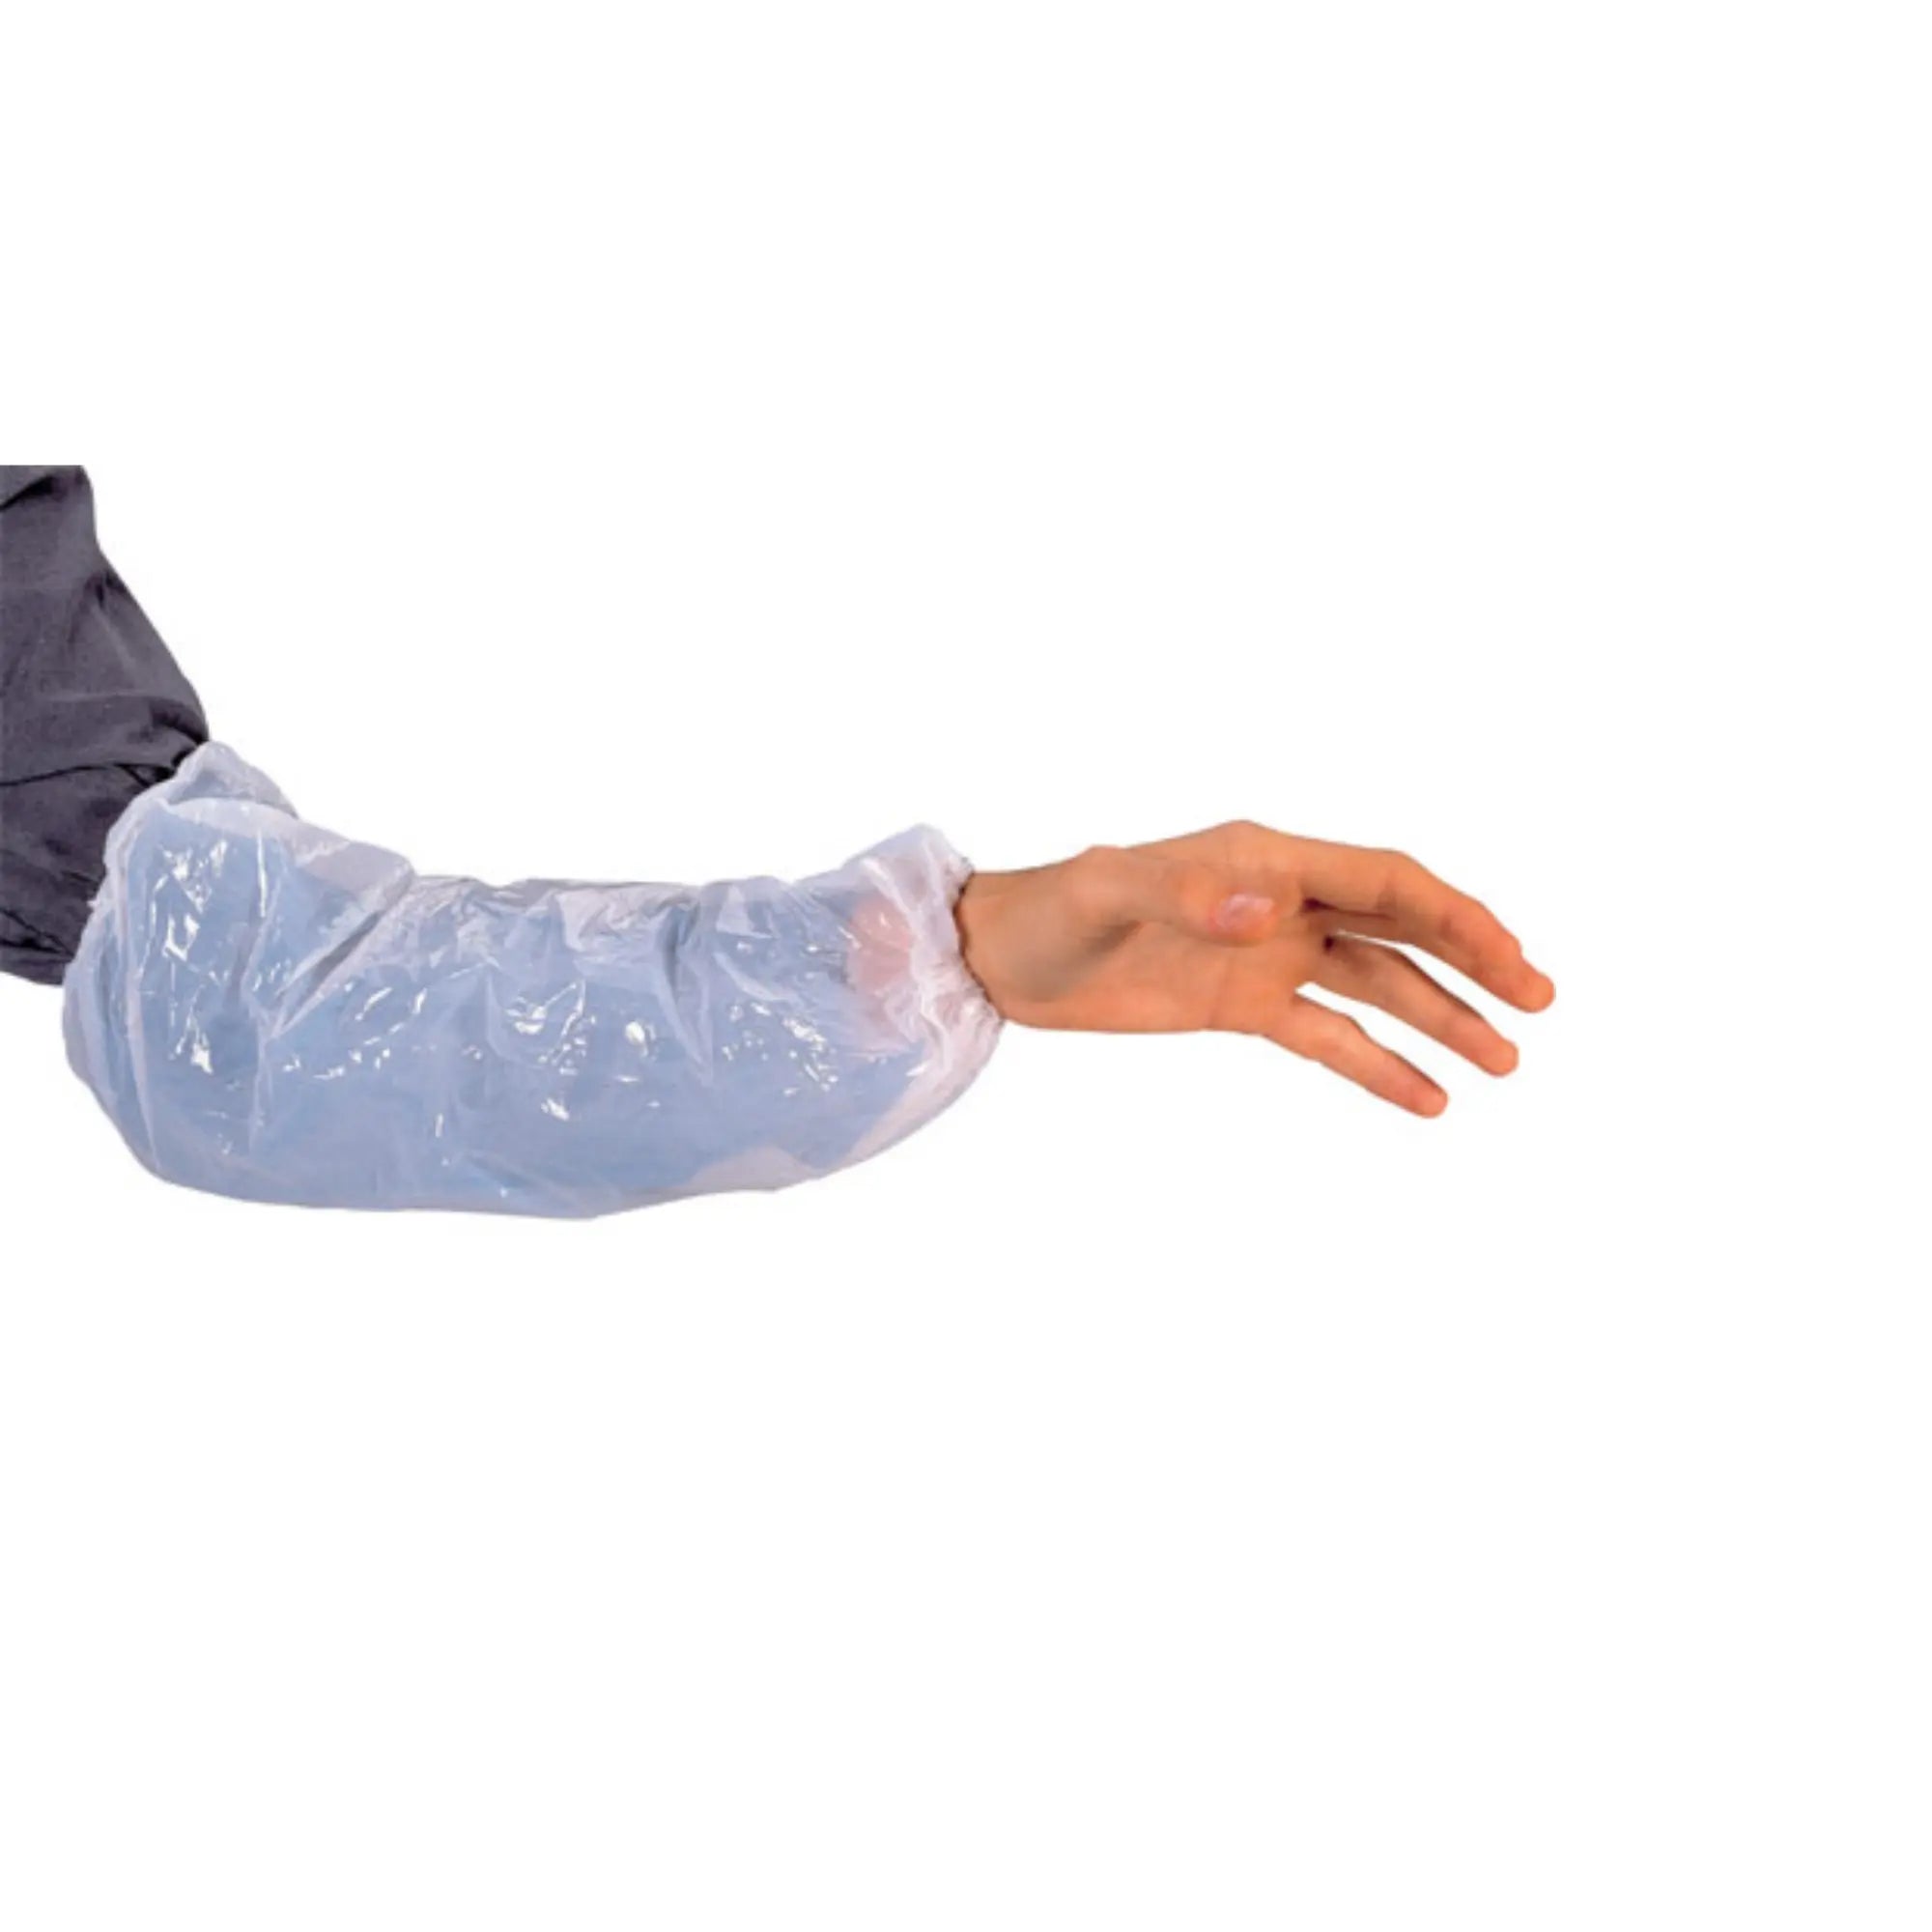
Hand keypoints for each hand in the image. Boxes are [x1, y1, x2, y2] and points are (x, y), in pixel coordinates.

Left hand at [954, 821, 1554, 1115]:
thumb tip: (1268, 907)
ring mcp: (1269, 955)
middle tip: (1540, 1002)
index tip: (1510, 955)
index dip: (1454, 913)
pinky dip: (1378, 1065)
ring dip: (1442, 1017)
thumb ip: (1185, 892)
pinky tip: (1428, 1101)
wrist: (1005, 958)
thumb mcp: (1108, 895)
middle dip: (1473, 958)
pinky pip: (1328, 1034)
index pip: (1385, 879)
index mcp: (1265, 859)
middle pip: (1401, 925)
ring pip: (1378, 983)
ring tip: (1504, 1062)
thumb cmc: (1052, 910)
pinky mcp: (1245, 1004)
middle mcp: (1281, 900)